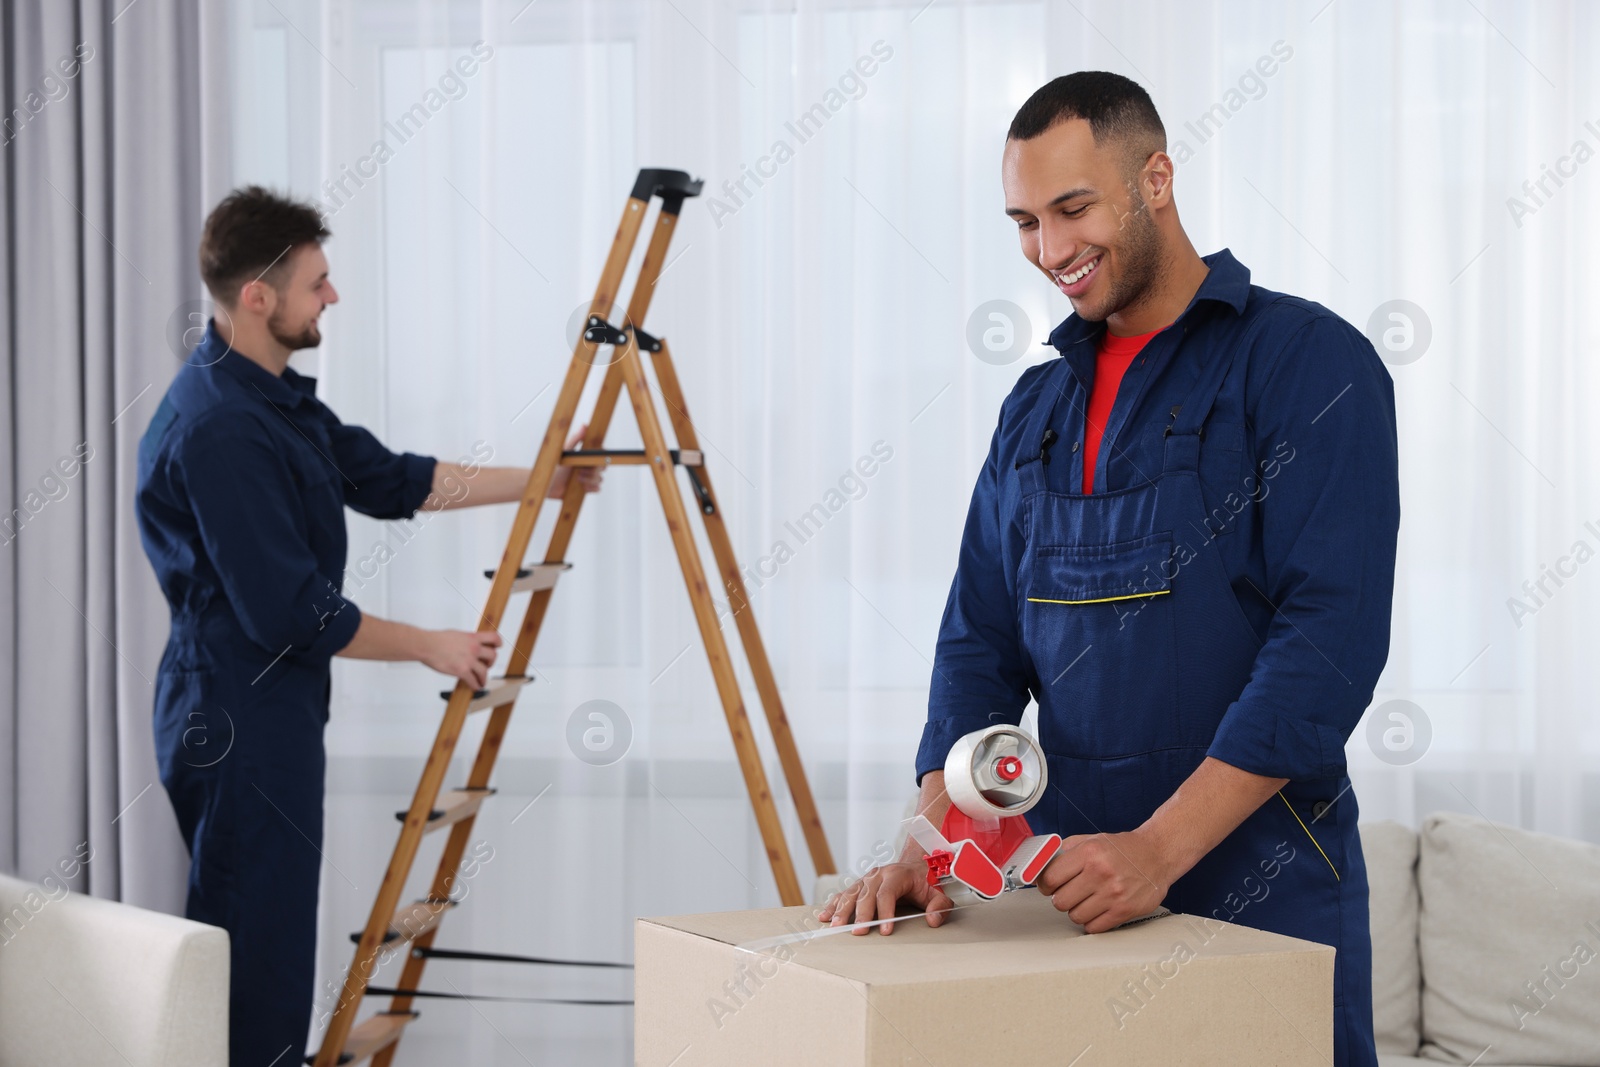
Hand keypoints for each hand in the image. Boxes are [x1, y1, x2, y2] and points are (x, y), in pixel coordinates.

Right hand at [421, 629, 501, 688]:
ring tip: (482, 682)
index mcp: (473, 637)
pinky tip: (475, 687)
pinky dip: (475, 686)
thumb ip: (467, 640)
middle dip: (490, 663)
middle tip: (486, 666)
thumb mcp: (457, 634)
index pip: (494, 638)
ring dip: (484, 678)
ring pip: (484, 671)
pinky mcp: (462, 671)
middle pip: (492, 656)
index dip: (498, 643)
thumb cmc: (437, 639)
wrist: (427, 645)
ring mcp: (469, 660)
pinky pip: (473, 681)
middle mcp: (474, 648)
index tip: (498, 647)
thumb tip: (469, 645)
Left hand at [547, 424, 602, 498]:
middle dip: (593, 470)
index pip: (600, 453)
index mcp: (584, 456)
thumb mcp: (565, 451)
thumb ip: (575, 439)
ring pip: (599, 478)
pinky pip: (597, 488)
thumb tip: (584, 426)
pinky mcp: (586, 488)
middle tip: (581, 470)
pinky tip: (582, 486)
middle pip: (602, 467)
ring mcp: (587, 477)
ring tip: (578, 478)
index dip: (600, 456)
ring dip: (590, 479)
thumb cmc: (554, 467)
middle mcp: (587, 466)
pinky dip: (592, 487)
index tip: (594, 459)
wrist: (547, 484)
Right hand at [816, 861, 952, 934]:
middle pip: (865, 894)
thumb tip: (932, 920)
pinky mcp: (859, 885)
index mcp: (897, 874)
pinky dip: (833, 905)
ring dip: (842, 910)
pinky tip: (824, 916)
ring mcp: (866, 879)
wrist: (915, 865)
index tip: (886, 931)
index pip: (887, 893)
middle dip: (860, 914)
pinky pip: (843, 894)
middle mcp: (878, 874)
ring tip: (835, 926)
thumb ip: (939, 906)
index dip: (886, 912)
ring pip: (850, 893)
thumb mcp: (938, 892)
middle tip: (857, 932)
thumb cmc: (925, 882)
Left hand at [1035, 829, 1172, 932]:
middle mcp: (1101, 873)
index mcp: (1089, 853)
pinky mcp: (1124, 910)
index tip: (1049, 886)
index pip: (1050, 878)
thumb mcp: (1091, 840)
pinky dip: (1091, 921)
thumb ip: (1065, 852)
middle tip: (1069, 893)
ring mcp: (1114, 894)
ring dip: (1077, 911)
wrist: (1158, 854)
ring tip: (1086, 900)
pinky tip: (1097, 910)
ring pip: (1075, 917)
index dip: (1045, 885)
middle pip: (1060, 901)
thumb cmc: (1123, 849)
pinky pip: (1094, 927)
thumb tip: (1040, 867)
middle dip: (1061, 898)